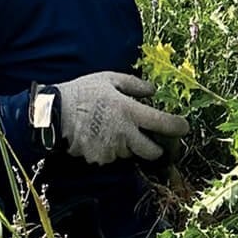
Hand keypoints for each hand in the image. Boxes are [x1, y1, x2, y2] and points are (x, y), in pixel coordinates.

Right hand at [54, 71, 190, 165]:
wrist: (54, 113)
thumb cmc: (83, 92)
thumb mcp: (109, 79)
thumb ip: (134, 85)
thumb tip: (153, 90)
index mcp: (129, 112)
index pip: (163, 124)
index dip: (178, 127)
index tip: (183, 128)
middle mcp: (124, 134)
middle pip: (152, 152)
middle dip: (155, 148)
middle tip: (148, 138)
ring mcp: (111, 149)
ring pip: (130, 153)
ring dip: (128, 145)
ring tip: (111, 129)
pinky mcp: (99, 158)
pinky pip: (112, 157)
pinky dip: (109, 149)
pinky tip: (98, 136)